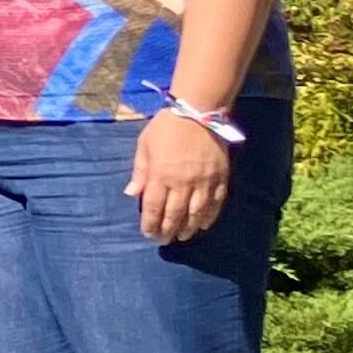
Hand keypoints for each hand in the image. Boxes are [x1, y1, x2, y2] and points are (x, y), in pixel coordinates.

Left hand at [129, 110, 233, 244]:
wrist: (198, 112)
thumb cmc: (165, 128)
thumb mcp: (144, 146)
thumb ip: (140, 172)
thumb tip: (132, 194)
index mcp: (161, 175)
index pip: (154, 207)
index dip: (150, 224)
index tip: (148, 234)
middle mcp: (183, 182)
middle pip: (175, 214)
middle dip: (168, 230)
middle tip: (163, 240)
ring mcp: (204, 181)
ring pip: (197, 213)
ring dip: (189, 228)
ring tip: (182, 236)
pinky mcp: (220, 178)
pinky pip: (216, 203)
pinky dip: (210, 216)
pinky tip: (203, 225)